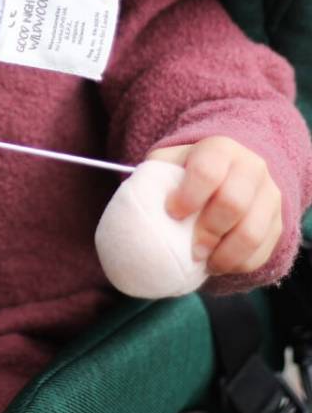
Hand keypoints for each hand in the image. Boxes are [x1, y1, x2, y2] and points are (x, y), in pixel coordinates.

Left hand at [148, 137, 281, 275]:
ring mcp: (269, 195)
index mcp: (220, 148)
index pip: (208, 171)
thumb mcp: (170, 162)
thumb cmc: (189, 170)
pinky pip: (263, 251)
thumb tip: (134, 201)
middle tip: (191, 248)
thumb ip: (153, 177)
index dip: (189, 195)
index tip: (172, 213)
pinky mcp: (278, 222)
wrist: (230, 170)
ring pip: (252, 232)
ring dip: (225, 255)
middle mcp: (251, 168)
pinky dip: (239, 264)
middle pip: (233, 203)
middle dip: (208, 231)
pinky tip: (219, 264)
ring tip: (204, 262)